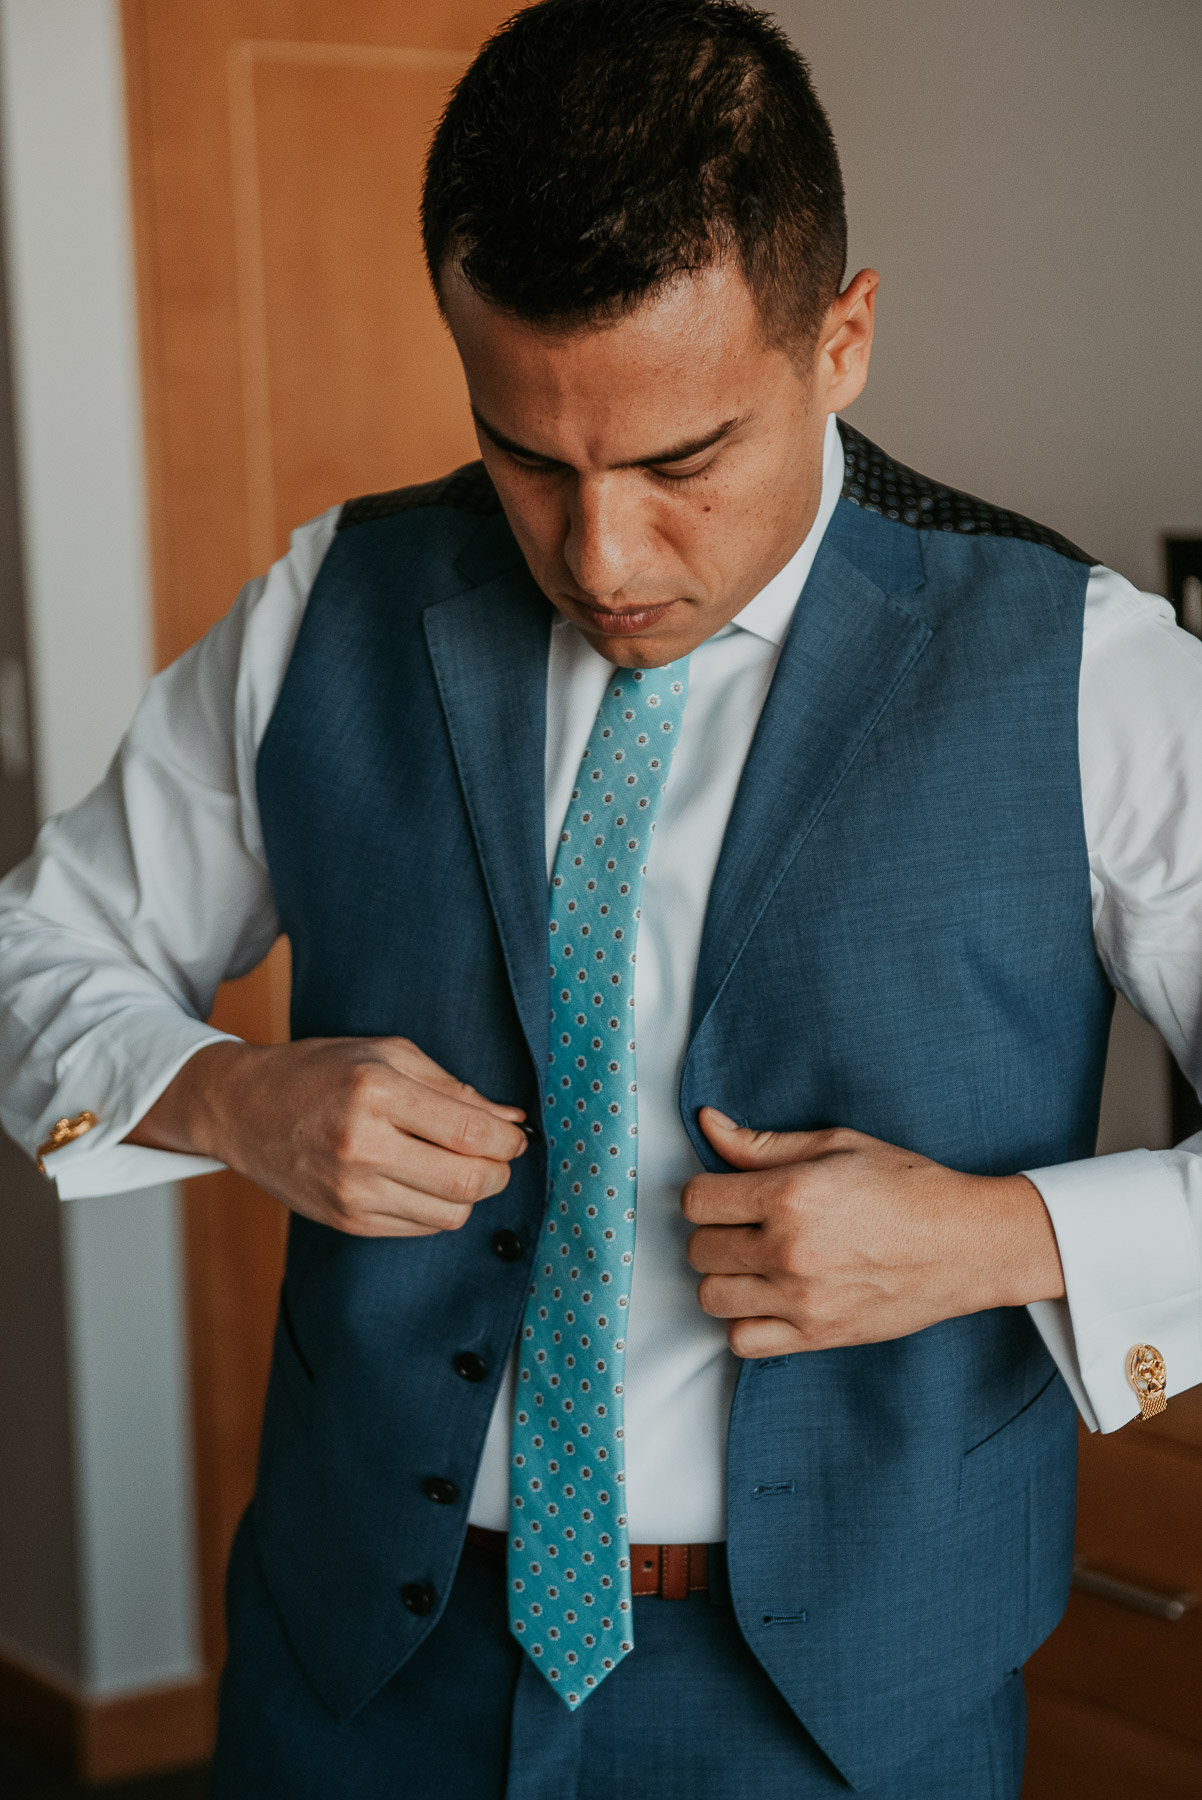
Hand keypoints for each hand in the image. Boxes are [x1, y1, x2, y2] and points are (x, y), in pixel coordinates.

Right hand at [127, 1037, 529, 1237]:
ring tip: (461, 1167)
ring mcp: (351, 1192)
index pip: (470, 1134)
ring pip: (449, 1215)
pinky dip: (437, 1208)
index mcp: (376, 1092)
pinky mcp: (345, 1221)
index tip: (516, 1136)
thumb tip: (511, 1120)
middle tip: (500, 1156)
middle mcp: (362, 1147)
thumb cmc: (321, 1072)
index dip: (508, 1141)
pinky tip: (427, 1181)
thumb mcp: (387, 1055)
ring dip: (471, 1194)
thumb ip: (454, 1088)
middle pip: (467, 1182)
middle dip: (500, 1172)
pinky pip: (419, 1228)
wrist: (243, 1109)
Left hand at [683, 1109, 1064, 1357]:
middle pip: (699, 1248)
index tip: (725, 1194)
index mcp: (790, 1194)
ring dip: (724, 1277)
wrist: (966, 1244)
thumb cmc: (907, 1187)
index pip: (696, 1200)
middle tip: (744, 1226)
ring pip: (711, 1296)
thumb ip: (762, 1143)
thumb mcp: (836, 1145)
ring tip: (753, 1262)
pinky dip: (745, 1322)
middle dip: (714, 1232)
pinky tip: (767, 1299)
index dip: (706, 1193)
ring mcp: (801, 1298)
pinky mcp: (817, 1335)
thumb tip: (708, 1124)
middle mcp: (788, 1248)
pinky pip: (742, 1341)